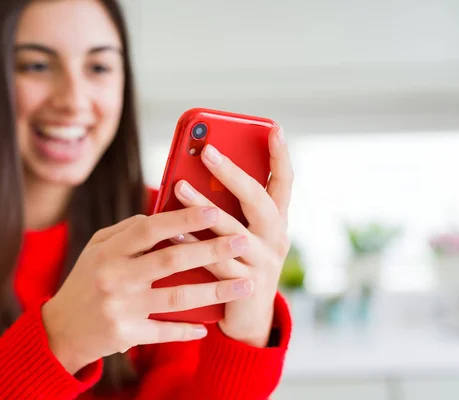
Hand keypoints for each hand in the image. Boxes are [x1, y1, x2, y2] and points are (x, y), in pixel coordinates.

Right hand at [41, 206, 253, 373]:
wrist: (61, 328)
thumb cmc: (86, 280)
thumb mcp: (96, 248)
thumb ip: (127, 230)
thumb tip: (163, 214)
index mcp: (109, 251)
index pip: (150, 228)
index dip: (184, 218)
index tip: (214, 210)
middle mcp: (115, 277)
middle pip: (172, 260)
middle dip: (212, 249)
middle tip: (244, 241)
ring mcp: (121, 308)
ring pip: (178, 297)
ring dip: (216, 291)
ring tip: (246, 284)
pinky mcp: (127, 334)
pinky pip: (166, 331)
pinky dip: (189, 330)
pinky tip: (210, 326)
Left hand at [171, 126, 293, 346]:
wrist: (248, 315)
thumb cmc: (240, 261)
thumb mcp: (244, 231)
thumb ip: (230, 206)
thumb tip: (197, 170)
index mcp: (276, 220)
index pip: (284, 182)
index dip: (280, 156)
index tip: (274, 129)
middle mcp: (275, 237)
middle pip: (257, 199)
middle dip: (232, 173)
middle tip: (207, 152)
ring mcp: (262, 262)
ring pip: (232, 230)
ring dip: (203, 207)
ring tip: (179, 186)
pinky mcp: (244, 285)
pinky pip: (216, 263)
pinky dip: (193, 246)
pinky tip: (175, 234)